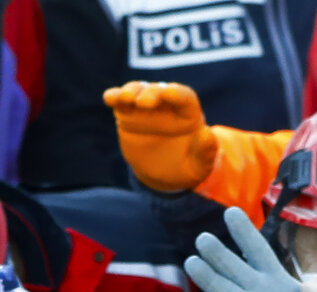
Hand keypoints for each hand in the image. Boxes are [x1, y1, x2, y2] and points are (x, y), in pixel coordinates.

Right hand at [103, 81, 217, 191]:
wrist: (164, 175)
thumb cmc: (187, 167)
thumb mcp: (200, 165)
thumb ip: (205, 151)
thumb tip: (207, 134)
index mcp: (188, 113)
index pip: (184, 96)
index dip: (176, 94)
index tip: (168, 94)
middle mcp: (167, 104)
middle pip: (158, 91)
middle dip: (151, 93)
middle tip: (144, 103)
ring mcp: (145, 106)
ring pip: (138, 90)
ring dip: (131, 91)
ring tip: (126, 99)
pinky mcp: (127, 113)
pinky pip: (120, 101)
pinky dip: (114, 97)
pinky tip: (109, 98)